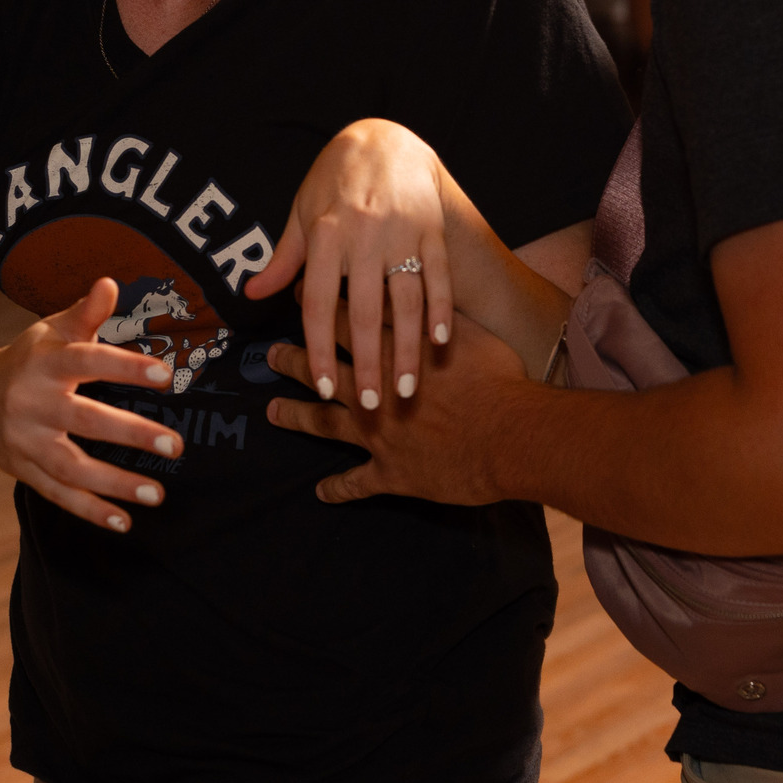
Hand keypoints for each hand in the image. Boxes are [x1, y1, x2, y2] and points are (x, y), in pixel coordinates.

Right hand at [0, 279, 187, 531]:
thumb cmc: (27, 360)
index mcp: (45, 363)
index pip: (89, 362)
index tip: (167, 375)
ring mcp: (26, 441)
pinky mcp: (24, 471)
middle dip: (130, 433)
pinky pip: (58, 495)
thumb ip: (86, 313)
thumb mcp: (51, 331)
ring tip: (157, 494)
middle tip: (175, 445)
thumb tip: (111, 283)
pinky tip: (124, 522)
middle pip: (85, 420)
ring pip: (71, 467)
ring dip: (114, 484)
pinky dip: (90, 511)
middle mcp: (33, 404)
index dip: (126, 367)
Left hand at [245, 119, 453, 409]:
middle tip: (374, 407)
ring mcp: (402, 232)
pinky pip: (438, 276)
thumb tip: (254, 296)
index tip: (327, 390)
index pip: (318, 304)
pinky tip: (440, 342)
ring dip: (408, 350)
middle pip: (364, 313)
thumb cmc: (334, 179)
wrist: (384, 138)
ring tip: (410, 388)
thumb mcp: (302, 214)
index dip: (319, 350)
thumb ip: (284, 259)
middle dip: (368, 364)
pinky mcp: (432, 228)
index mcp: (325, 235)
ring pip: (406, 301)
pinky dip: (440, 310)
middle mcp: (363, 236)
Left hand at [265, 316, 529, 506]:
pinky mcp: (390, 472)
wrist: (511, 434)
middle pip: (323, 369)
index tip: (295, 294)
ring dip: (296, 416)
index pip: (343, 321)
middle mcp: (373, 390)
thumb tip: (415, 290)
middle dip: (294, 359)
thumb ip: (434, 314)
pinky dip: (337, 488)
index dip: (317, 307)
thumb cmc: (498, 378)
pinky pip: (355, 483)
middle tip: (271, 354)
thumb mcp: (468, 330)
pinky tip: (321, 492)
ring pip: (324, 422)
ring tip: (272, 411)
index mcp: (391, 351)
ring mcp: (377, 433)